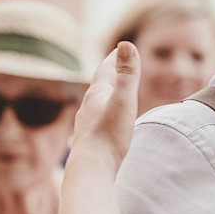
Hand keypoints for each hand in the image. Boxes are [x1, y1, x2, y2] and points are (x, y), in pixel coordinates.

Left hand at [72, 42, 140, 165]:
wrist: (91, 168)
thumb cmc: (109, 135)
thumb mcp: (124, 100)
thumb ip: (127, 74)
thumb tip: (126, 44)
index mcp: (97, 95)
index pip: (105, 70)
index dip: (114, 58)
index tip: (120, 48)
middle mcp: (88, 107)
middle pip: (99, 85)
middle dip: (109, 74)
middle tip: (116, 65)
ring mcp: (87, 124)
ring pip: (96, 103)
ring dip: (105, 94)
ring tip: (111, 93)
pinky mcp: (90, 141)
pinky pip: (96, 120)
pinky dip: (103, 113)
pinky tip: (104, 123)